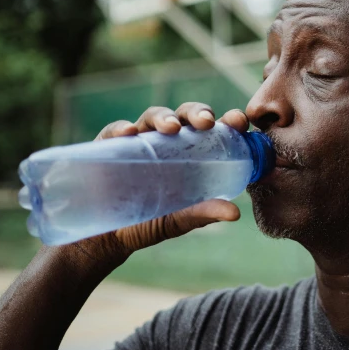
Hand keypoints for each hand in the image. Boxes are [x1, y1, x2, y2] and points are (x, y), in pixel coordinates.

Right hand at [74, 103, 249, 260]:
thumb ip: (204, 213)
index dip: (227, 121)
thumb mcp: (180, 219)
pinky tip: (128, 133)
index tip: (239, 121)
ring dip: (164, 117)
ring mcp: (138, 141)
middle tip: (207, 122)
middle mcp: (167, 141)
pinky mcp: (109, 146)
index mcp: (192, 152)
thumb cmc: (151, 222)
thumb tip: (235, 213)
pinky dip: (122, 128)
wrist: (110, 236)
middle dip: (197, 113)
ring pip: (152, 117)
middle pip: (184, 115)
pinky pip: (115, 132)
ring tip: (172, 128)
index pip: (213, 130)